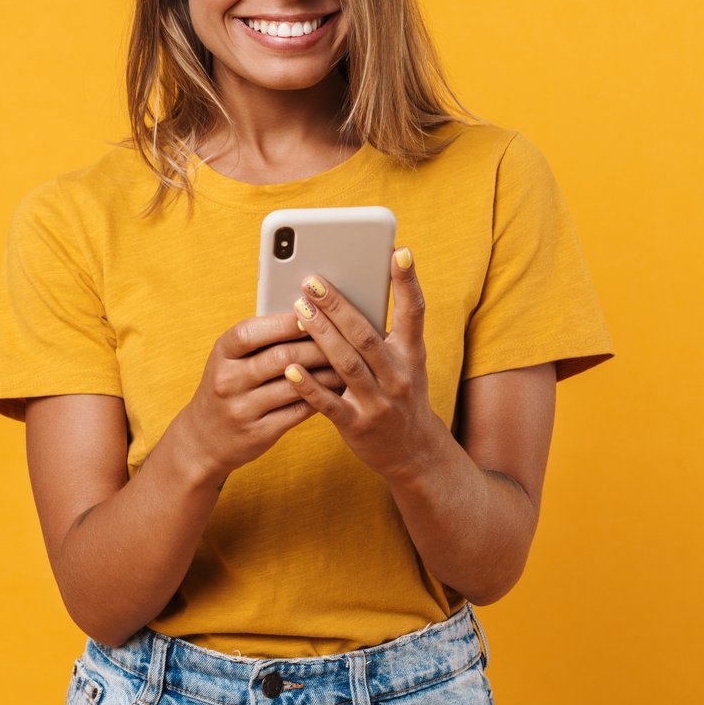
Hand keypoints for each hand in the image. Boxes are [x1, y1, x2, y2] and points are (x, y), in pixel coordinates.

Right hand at [171, 313, 343, 484]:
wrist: (204, 439)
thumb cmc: (228, 387)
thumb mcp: (230, 360)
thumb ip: (261, 340)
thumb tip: (309, 316)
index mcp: (221, 354)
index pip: (251, 332)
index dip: (285, 322)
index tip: (314, 313)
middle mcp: (228, 381)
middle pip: (280, 358)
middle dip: (316, 347)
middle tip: (344, 339)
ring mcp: (242, 410)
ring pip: (295, 386)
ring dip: (325, 373)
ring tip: (347, 364)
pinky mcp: (259, 434)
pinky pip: (298, 411)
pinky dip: (321, 398)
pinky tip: (336, 389)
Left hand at [283, 247, 445, 480]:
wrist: (413, 452)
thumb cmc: (400, 393)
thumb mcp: (405, 361)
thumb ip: (385, 332)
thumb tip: (354, 287)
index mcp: (411, 354)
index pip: (414, 312)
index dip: (407, 282)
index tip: (400, 251)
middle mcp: (399, 376)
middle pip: (366, 335)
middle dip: (338, 306)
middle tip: (312, 279)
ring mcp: (378, 402)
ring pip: (346, 364)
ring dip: (320, 335)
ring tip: (298, 309)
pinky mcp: (357, 426)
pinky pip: (329, 403)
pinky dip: (309, 385)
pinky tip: (289, 368)